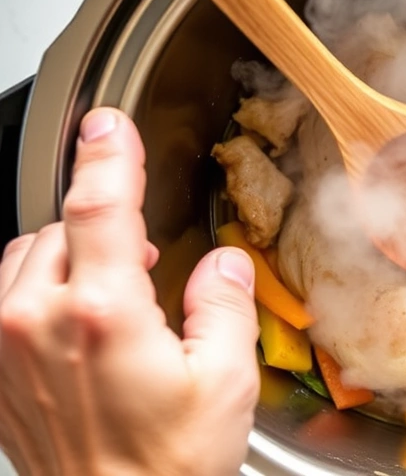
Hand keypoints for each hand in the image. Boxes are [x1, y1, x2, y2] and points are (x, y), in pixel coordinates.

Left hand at [0, 108, 259, 474]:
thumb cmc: (167, 468)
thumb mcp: (225, 381)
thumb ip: (224, 304)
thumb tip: (223, 263)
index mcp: (103, 315)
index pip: (100, 206)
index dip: (109, 154)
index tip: (110, 123)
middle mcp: (38, 323)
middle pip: (64, 226)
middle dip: (106, 225)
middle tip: (147, 260)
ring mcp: (6, 347)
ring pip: (28, 257)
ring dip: (72, 255)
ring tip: (115, 289)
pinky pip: (5, 297)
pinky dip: (42, 287)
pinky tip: (79, 319)